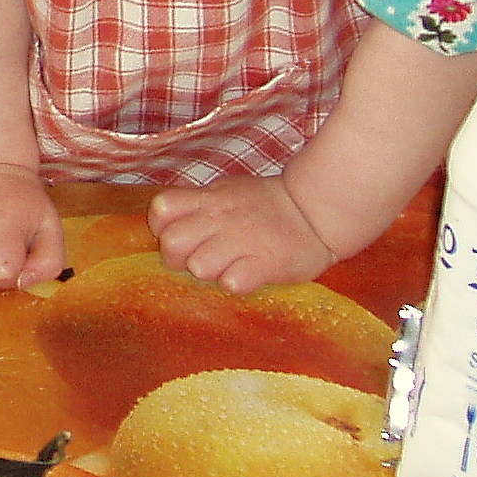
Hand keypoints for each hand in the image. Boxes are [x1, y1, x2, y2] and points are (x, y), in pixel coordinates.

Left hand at [148, 175, 336, 294]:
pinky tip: (247, 276)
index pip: (161, 209)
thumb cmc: (266, 205)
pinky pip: (232, 282)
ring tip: (228, 268)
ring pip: (198, 266)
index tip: (180, 238)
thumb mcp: (226, 193)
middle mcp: (219, 217)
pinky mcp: (266, 263)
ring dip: (209, 274)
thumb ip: (198, 206)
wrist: (316, 211)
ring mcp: (241, 240)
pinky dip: (236, 284)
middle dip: (176, 260)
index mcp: (208, 199)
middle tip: (197, 263)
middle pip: (171, 243)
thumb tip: (169, 225)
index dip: (161, 228)